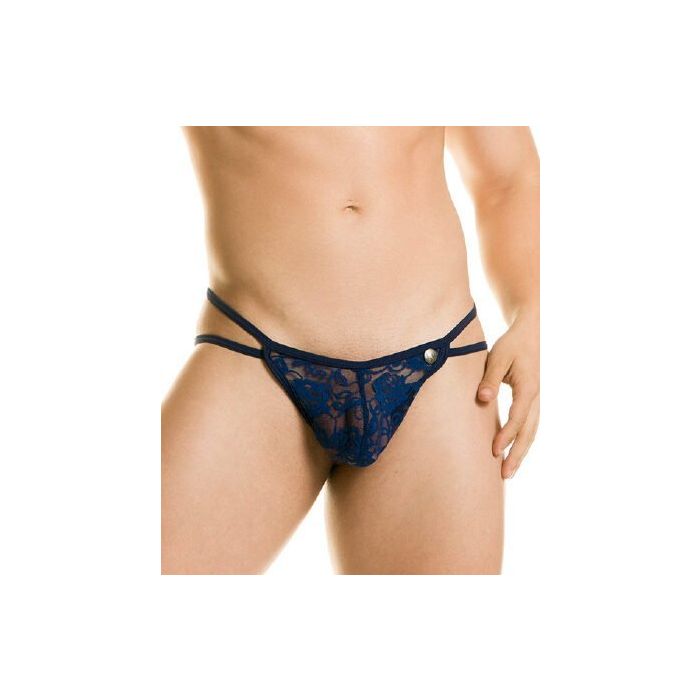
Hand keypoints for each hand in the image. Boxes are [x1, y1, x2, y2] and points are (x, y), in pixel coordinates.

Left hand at [477, 310, 539, 478]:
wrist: (529, 334)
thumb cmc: (512, 345)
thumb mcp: (498, 356)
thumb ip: (489, 378)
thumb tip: (482, 399)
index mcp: (529, 388)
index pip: (518, 417)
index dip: (507, 435)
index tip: (494, 450)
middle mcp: (536, 398)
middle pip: (529, 432)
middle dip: (517, 454)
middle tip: (504, 474)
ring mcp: (537, 402)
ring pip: (532, 433)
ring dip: (521, 453)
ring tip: (508, 473)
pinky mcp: (532, 403)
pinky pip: (529, 428)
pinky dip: (522, 443)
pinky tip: (511, 455)